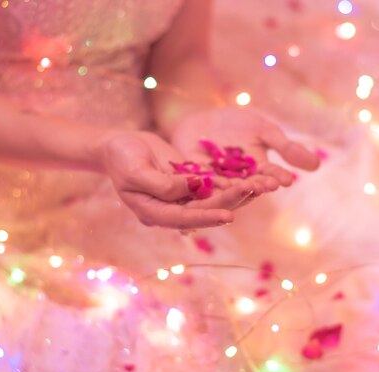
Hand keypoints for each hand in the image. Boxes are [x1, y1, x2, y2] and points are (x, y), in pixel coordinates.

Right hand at [96, 130, 253, 228]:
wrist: (118, 145)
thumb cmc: (121, 157)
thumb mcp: (135, 170)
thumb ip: (163, 184)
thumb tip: (194, 187)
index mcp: (154, 213)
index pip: (184, 219)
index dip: (208, 218)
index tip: (229, 216)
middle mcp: (171, 210)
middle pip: (205, 209)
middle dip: (230, 200)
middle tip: (253, 189)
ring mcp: (181, 198)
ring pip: (213, 199)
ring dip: (236, 193)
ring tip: (260, 185)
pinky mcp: (189, 183)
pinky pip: (213, 186)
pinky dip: (231, 182)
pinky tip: (251, 177)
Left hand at [170, 108, 319, 194]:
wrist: (202, 119)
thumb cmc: (236, 124)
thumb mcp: (264, 130)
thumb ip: (286, 147)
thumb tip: (316, 165)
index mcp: (257, 171)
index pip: (270, 176)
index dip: (277, 178)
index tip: (287, 180)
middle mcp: (239, 181)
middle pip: (250, 186)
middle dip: (258, 185)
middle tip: (268, 186)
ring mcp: (217, 181)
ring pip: (227, 189)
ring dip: (237, 190)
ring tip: (246, 186)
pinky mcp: (194, 178)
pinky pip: (202, 183)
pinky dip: (209, 184)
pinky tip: (215, 182)